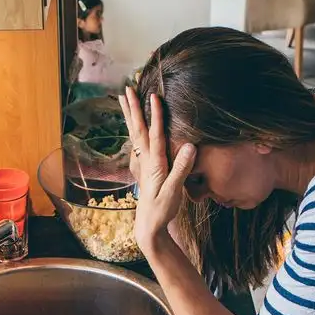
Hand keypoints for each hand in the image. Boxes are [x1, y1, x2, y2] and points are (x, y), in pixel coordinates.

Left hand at [119, 87, 196, 253]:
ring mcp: (143, 163)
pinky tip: (131, 123)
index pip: (154, 134)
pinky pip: (137, 142)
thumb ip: (182, 169)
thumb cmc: (162, 210)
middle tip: (127, 88)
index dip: (155, 115)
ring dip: (130, 115)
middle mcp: (146, 160)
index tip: (154, 96)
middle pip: (137, 129)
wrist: (149, 226)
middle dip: (133, 108)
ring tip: (124, 98)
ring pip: (134, 133)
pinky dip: (134, 128)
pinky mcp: (144, 167)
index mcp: (154, 163)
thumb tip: (191, 146)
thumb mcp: (174, 191)